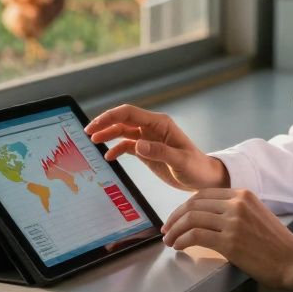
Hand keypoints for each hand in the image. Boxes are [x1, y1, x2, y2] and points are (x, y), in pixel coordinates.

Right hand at [84, 104, 228, 190]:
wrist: (204, 178)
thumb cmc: (196, 167)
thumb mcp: (180, 161)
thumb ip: (160, 152)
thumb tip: (138, 144)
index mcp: (160, 124)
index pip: (130, 113)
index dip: (110, 116)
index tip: (95, 125)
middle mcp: (152, 128)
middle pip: (123, 120)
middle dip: (105, 124)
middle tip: (88, 132)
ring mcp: (148, 138)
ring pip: (123, 131)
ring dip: (108, 134)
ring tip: (93, 141)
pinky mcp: (147, 150)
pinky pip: (127, 146)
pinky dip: (116, 149)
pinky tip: (108, 157)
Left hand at [161, 188, 292, 289]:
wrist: (292, 261)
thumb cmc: (275, 243)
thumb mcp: (255, 214)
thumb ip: (234, 210)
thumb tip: (206, 216)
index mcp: (242, 194)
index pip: (203, 195)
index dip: (184, 206)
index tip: (176, 218)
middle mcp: (236, 204)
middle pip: (193, 205)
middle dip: (175, 218)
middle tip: (167, 230)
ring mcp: (233, 222)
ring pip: (191, 219)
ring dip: (175, 231)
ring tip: (170, 241)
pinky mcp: (230, 242)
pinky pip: (196, 236)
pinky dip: (182, 240)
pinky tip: (179, 246)